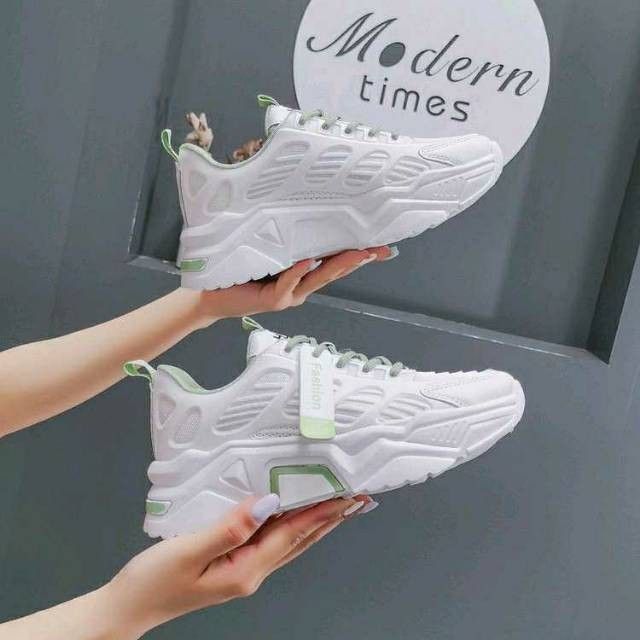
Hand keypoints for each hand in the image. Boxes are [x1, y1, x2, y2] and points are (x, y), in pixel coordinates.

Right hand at [104, 494, 373, 636]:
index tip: (347, 495)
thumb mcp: (188, 551)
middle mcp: (252, 572)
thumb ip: (230, 528)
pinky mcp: (234, 565)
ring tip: (339, 506)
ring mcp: (244, 571)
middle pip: (300, 540)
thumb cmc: (152, 581)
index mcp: (246, 570)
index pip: (293, 534)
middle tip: (357, 498)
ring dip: (316, 522)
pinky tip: (293, 516)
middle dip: (331, 518)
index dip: (322, 512)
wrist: (129, 607)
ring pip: (290, 542)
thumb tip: (268, 503)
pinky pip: (272, 542)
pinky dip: (291, 526)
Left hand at [192, 245, 394, 326]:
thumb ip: (285, 242)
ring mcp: (288, 295)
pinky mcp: (272, 300)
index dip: (358, 253)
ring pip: (317, 278)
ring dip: (337, 266)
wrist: (211, 296)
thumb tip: (300, 215)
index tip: (382, 246)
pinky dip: (297, 272)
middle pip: (333, 271)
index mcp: (301, 274)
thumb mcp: (267, 253)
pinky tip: (307, 261)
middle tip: (380, 249)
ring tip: (357, 254)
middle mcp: (300, 286)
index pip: (333, 261)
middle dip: (358, 259)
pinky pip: (287, 283)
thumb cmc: (238, 272)